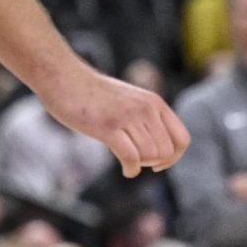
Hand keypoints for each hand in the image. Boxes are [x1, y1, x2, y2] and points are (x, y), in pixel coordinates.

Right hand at [41, 68, 188, 177]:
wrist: (64, 77)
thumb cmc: (93, 93)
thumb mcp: (130, 100)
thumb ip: (146, 117)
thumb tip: (159, 150)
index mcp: (155, 103)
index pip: (182, 139)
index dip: (174, 157)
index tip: (158, 163)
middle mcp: (146, 109)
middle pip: (166, 152)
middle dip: (154, 162)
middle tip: (136, 160)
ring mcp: (127, 117)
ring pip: (150, 155)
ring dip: (140, 164)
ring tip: (128, 160)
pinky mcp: (108, 127)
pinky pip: (131, 157)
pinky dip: (131, 169)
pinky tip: (126, 170)